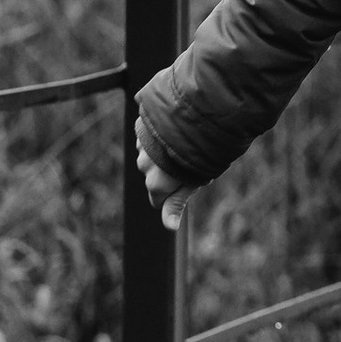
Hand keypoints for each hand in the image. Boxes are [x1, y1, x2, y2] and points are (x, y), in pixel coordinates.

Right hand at [135, 115, 201, 236]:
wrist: (195, 114)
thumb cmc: (200, 154)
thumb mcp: (193, 181)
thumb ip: (177, 203)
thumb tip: (170, 227)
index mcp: (156, 184)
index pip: (159, 200)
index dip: (176, 193)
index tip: (190, 182)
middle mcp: (144, 166)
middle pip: (155, 177)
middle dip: (169, 172)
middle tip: (193, 159)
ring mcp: (141, 145)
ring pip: (152, 156)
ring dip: (164, 152)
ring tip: (187, 142)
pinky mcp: (141, 126)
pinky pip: (149, 137)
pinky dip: (159, 136)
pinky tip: (177, 128)